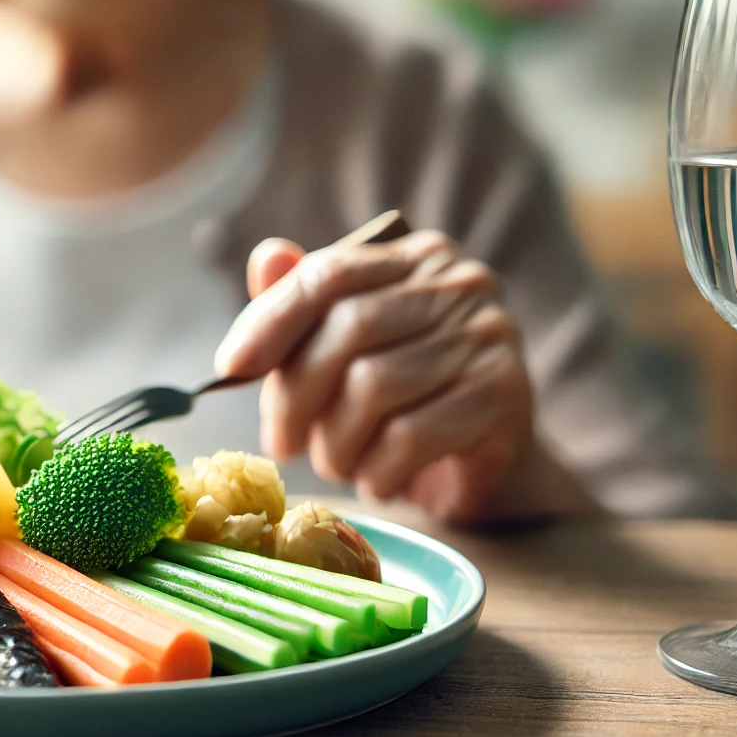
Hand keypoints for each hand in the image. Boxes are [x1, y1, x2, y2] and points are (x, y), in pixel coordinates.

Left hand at [214, 231, 536, 522]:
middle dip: (296, 394)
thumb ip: (305, 306)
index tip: (231, 367)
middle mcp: (461, 284)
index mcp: (416, 257)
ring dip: (337, 441)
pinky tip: (377, 479)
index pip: (331, 272)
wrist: (488, 467)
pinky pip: (411, 435)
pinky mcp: (505, 396)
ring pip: (375, 385)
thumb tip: (266, 257)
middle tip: (280, 442)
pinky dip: (378, 468)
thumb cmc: (404, 399)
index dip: (272, 319)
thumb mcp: (347, 351)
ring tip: (335, 462)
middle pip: (350, 327)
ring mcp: (490, 337)